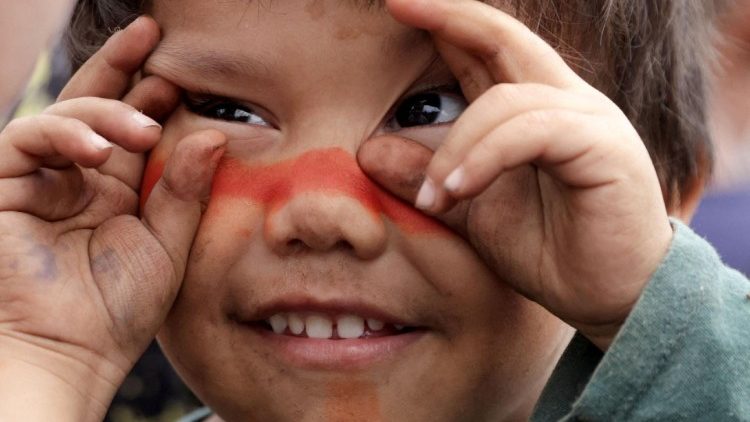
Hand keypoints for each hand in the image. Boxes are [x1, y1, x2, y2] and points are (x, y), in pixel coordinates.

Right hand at [0, 17, 224, 419]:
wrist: (66, 354)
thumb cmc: (117, 311)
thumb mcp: (165, 246)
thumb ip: (184, 191)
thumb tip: (214, 135)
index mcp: (117, 192)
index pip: (131, 129)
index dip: (152, 97)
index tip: (181, 74)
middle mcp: (78, 179)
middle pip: (95, 107)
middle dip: (121, 67)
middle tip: (151, 34)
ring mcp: (40, 181)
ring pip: (64, 117)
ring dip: (105, 112)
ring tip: (146, 126)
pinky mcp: (3, 186)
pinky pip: (27, 139)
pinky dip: (64, 135)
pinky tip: (99, 149)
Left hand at [360, 0, 673, 349]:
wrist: (610, 298)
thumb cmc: (550, 252)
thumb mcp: (472, 212)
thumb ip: (430, 178)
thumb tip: (370, 151)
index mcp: (536, 111)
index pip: (488, 50)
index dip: (447, 23)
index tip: (397, 6)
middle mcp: (566, 102)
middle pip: (505, 38)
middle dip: (452, 17)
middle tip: (398, 3)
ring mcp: (589, 120)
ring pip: (506, 101)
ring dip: (457, 146)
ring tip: (435, 197)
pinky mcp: (604, 147)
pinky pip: (531, 132)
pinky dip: (487, 156)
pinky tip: (459, 191)